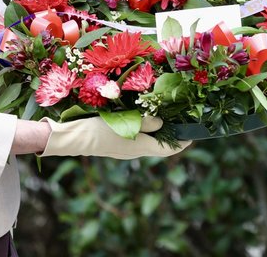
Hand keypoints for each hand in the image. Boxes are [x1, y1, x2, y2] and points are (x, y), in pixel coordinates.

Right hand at [40, 116, 190, 158]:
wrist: (72, 138)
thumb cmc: (97, 130)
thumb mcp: (123, 123)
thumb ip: (145, 123)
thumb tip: (161, 124)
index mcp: (139, 148)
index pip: (167, 149)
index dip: (182, 143)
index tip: (194, 135)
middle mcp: (134, 151)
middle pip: (159, 145)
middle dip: (172, 135)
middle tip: (181, 120)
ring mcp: (124, 148)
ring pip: (148, 141)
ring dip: (158, 131)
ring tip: (165, 116)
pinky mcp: (116, 142)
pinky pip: (137, 137)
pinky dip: (145, 129)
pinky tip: (142, 117)